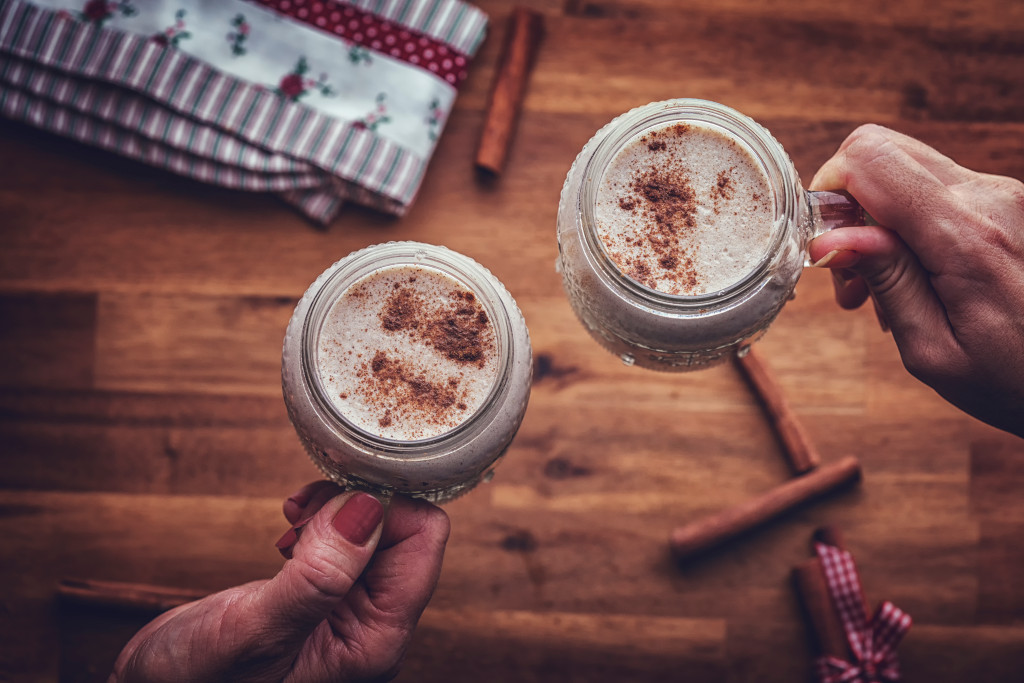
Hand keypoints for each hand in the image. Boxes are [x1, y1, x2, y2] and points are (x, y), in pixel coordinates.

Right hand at [110, 482, 449, 681]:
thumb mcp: (251, 630)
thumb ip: (316, 576)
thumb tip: (368, 509)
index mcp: (374, 642)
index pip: (424, 543)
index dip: (384, 507)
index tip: (332, 501)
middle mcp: (373, 627)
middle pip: (405, 532)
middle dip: (359, 505)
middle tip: (306, 510)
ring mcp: (351, 612)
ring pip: (377, 530)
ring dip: (338, 509)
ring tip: (295, 519)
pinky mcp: (327, 597)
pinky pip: (348, 540)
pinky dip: (323, 521)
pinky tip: (293, 527)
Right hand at [807, 124, 1023, 436]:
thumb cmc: (1015, 378)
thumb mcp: (934, 349)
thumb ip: (888, 282)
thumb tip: (832, 237)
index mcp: (965, 235)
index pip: (869, 160)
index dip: (829, 192)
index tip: (827, 247)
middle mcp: (989, 197)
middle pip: (881, 151)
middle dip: (848, 207)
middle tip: (852, 275)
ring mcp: (1002, 194)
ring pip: (904, 170)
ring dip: (876, 221)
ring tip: (882, 290)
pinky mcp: (1006, 201)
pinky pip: (933, 191)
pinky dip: (907, 226)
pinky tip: (915, 279)